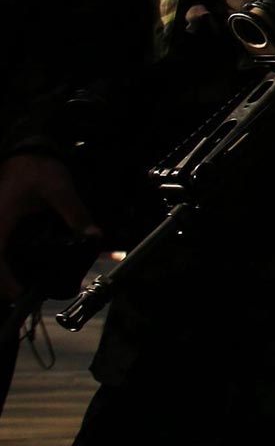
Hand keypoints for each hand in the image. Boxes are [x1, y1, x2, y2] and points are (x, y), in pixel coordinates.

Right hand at [0, 153, 99, 301]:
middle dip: (7, 281)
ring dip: (8, 271)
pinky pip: (3, 247)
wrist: (27, 152)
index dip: (6, 280)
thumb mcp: (60, 190)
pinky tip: (27, 264)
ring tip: (27, 284)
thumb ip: (76, 214)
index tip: (20, 292)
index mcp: (0, 220)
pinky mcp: (2, 225)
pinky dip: (10, 259)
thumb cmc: (38, 169)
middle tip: (28, 292)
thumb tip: (94, 236)